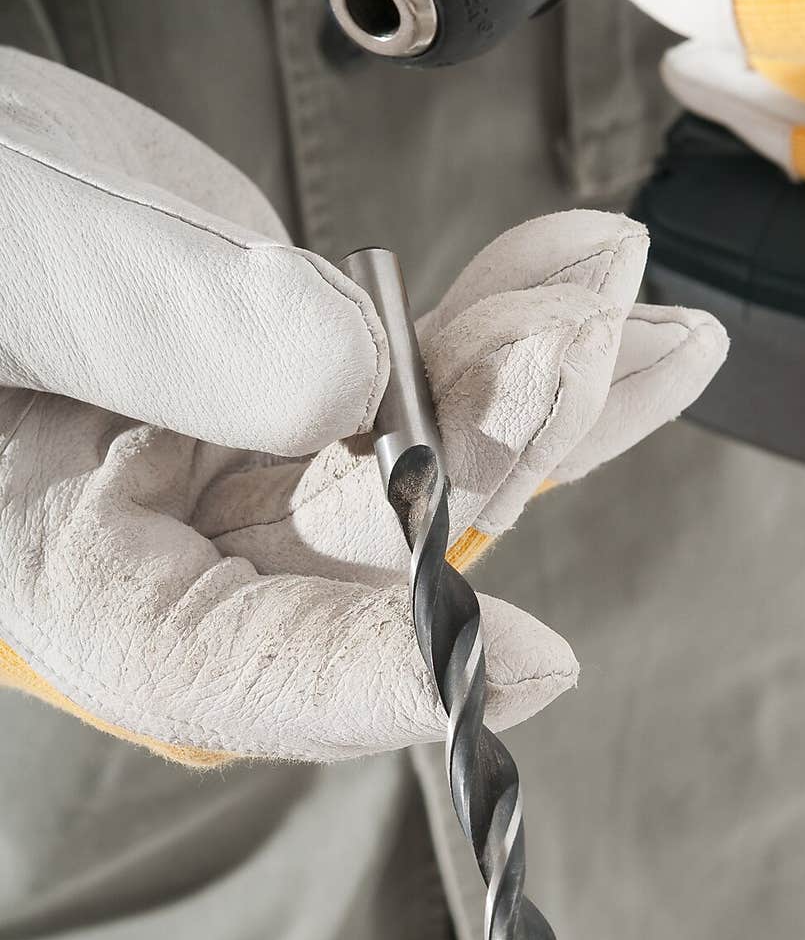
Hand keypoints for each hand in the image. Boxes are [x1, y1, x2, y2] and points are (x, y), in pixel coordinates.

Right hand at [0, 51, 726, 765]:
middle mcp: (190, 540)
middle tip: (566, 360)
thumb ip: (151, 322)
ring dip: (536, 387)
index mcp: (79, 567)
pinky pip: (432, 376)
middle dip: (493, 459)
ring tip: (610, 306)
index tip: (515, 658)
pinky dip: (506, 324)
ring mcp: (262, 463)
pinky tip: (575, 273)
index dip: (375, 678)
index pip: (231, 671)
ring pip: (430, 465)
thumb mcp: (9, 261)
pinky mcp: (315, 386)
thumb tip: (348, 369)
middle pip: (373, 559)